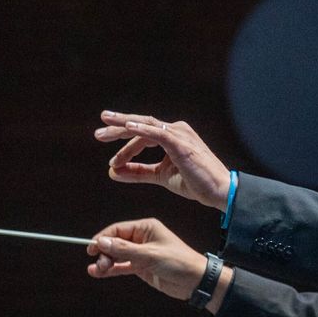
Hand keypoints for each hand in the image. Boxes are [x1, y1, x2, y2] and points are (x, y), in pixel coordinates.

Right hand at [87, 218, 207, 299]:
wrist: (195, 281)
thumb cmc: (178, 262)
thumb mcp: (150, 255)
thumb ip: (125, 250)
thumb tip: (102, 242)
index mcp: (146, 228)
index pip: (118, 229)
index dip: (103, 237)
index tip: (91, 247)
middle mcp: (142, 239)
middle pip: (115, 243)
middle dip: (104, 252)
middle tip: (100, 264)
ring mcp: (141, 253)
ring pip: (117, 256)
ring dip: (106, 262)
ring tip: (96, 270)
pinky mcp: (141, 267)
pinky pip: (122, 267)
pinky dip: (111, 270)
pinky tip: (98, 273)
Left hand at [95, 111, 230, 209]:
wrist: (219, 191)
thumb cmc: (195, 183)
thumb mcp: (161, 176)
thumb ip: (138, 172)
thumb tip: (113, 172)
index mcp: (172, 137)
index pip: (142, 136)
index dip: (124, 148)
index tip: (112, 163)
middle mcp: (176, 130)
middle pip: (141, 125)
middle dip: (117, 128)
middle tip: (98, 133)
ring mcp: (179, 135)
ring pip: (146, 126)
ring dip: (123, 127)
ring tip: (103, 131)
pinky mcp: (182, 143)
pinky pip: (159, 133)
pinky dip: (142, 129)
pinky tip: (127, 127)